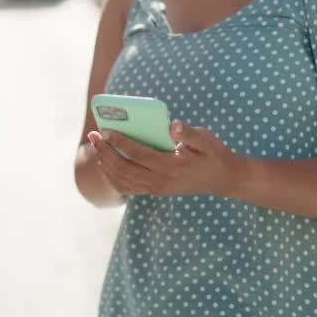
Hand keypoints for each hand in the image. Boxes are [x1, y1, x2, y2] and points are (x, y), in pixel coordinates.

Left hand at [86, 120, 236, 197]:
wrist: (223, 179)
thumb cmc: (213, 154)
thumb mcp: (207, 140)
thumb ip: (189, 133)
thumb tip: (173, 125)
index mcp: (171, 167)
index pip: (138, 154)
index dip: (119, 142)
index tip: (105, 130)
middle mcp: (161, 182)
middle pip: (124, 168)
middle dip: (105, 152)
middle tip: (93, 136)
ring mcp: (157, 189)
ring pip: (122, 180)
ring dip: (105, 163)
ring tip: (95, 146)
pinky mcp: (155, 191)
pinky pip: (127, 188)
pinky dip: (113, 177)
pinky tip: (105, 162)